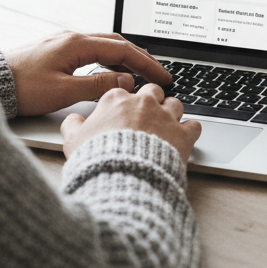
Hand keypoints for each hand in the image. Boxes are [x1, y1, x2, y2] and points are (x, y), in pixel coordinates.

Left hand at [4, 31, 171, 116]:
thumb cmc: (23, 88)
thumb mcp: (64, 91)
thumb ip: (98, 85)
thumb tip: (126, 81)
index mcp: (76, 44)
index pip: (122, 50)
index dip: (146, 64)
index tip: (163, 76)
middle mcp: (72, 38)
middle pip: (116, 43)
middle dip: (141, 58)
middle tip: (159, 74)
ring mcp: (64, 43)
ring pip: (104, 46)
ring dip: (125, 58)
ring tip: (142, 73)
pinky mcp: (57, 51)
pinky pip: (92, 51)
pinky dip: (109, 59)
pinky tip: (113, 70)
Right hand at [61, 84, 200, 165]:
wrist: (123, 176)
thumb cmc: (97, 158)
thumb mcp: (73, 141)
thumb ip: (72, 126)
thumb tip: (72, 121)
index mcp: (116, 100)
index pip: (124, 91)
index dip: (125, 103)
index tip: (124, 112)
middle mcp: (143, 103)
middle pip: (153, 91)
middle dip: (152, 101)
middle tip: (147, 117)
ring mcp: (165, 117)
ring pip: (175, 104)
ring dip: (172, 113)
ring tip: (166, 127)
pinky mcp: (183, 134)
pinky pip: (194, 125)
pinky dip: (190, 131)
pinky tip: (184, 138)